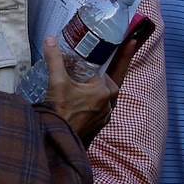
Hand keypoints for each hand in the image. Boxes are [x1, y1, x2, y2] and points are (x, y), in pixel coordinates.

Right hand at [42, 28, 137, 146]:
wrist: (57, 143)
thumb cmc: (59, 114)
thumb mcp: (56, 83)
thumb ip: (54, 59)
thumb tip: (50, 40)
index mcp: (104, 90)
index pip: (110, 66)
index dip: (120, 53)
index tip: (132, 40)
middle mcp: (109, 102)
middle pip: (107, 79)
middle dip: (99, 72)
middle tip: (91, 64)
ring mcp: (105, 115)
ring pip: (104, 94)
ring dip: (96, 87)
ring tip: (84, 82)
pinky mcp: (99, 124)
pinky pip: (100, 106)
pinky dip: (93, 100)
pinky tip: (82, 99)